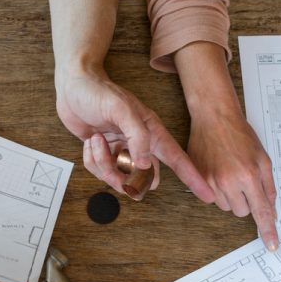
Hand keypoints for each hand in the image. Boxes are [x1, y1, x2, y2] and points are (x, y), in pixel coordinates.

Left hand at [55, 68, 213, 201]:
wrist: (73, 85)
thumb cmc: (99, 91)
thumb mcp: (121, 109)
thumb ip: (137, 137)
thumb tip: (144, 165)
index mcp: (152, 133)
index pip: (177, 160)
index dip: (193, 178)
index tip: (208, 196)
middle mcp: (139, 146)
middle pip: (145, 179)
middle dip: (128, 177)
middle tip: (116, 158)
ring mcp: (121, 152)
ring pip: (119, 179)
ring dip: (104, 163)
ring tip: (97, 141)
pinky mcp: (103, 155)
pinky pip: (100, 172)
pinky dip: (92, 160)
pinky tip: (90, 142)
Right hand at [187, 109, 278, 250]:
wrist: (214, 118)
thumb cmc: (240, 135)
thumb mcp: (263, 158)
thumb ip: (268, 186)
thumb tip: (271, 210)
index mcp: (248, 175)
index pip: (261, 211)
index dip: (267, 230)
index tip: (271, 245)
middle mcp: (228, 181)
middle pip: (242, 212)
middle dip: (246, 201)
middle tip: (245, 181)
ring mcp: (211, 182)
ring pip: (226, 207)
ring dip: (231, 197)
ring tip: (230, 173)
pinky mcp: (198, 180)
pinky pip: (212, 199)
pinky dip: (217, 191)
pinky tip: (218, 173)